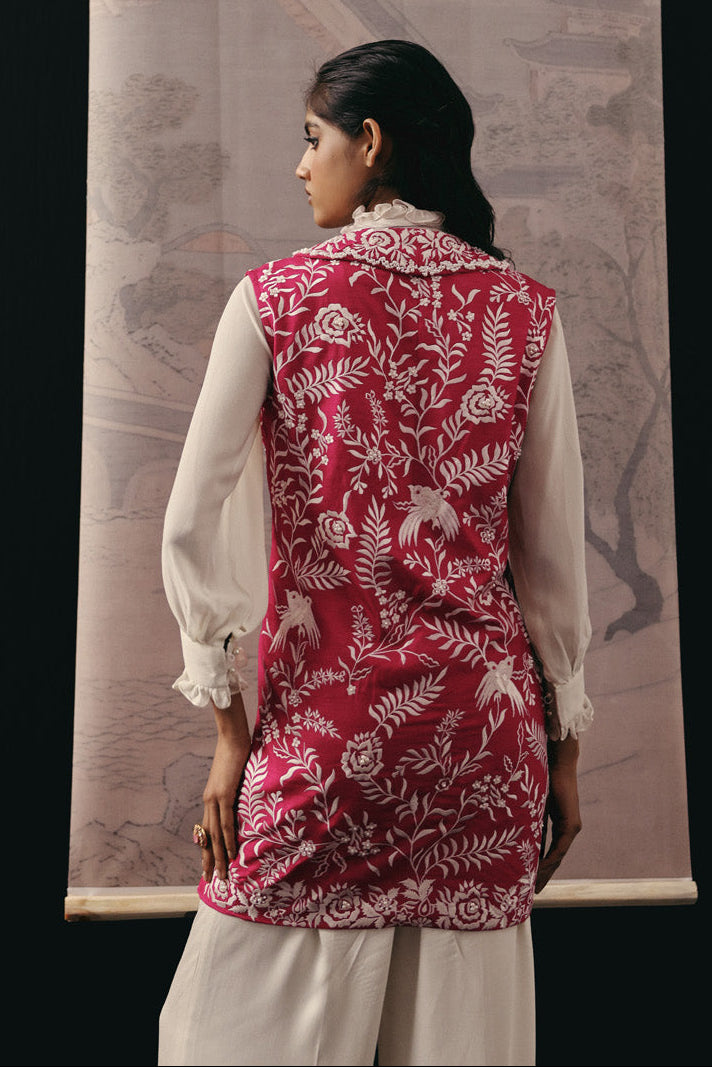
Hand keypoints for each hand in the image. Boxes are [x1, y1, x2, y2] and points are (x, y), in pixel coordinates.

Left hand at [199, 693, 251, 883]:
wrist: (233, 736)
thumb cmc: (236, 753)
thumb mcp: (234, 778)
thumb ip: (235, 792)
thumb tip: (242, 802)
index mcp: (210, 798)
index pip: (206, 830)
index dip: (206, 849)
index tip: (207, 866)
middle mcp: (209, 801)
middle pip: (207, 837)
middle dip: (208, 860)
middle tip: (210, 880)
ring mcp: (215, 798)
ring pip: (215, 835)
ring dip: (218, 857)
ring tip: (221, 875)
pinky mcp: (224, 794)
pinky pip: (226, 823)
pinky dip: (228, 840)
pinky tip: (231, 855)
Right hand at [535, 733, 581, 892]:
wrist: (556, 761)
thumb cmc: (541, 775)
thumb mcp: (530, 801)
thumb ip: (525, 815)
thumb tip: (507, 824)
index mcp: (558, 821)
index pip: (548, 849)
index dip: (539, 865)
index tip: (529, 878)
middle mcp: (568, 827)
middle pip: (554, 858)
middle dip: (543, 875)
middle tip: (532, 891)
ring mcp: (571, 827)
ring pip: (557, 856)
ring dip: (545, 872)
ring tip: (534, 888)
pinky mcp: (571, 825)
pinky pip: (559, 849)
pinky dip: (548, 861)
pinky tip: (538, 871)